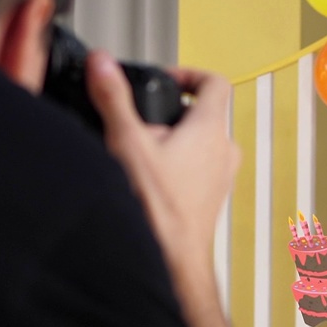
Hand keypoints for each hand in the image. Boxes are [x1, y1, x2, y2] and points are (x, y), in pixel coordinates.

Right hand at [86, 53, 239, 265]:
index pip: (213, 82)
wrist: (173, 262)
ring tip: (140, 155)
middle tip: (141, 124)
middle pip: (202, 115)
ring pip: (198, 145)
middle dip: (169, 114)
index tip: (164, 79)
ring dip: (171, 143)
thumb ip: (113, 98)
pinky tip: (146, 182)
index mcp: (211, 129)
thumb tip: (102, 64)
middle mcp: (224, 152)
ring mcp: (221, 178)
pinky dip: (174, 168)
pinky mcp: (211, 200)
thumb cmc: (159, 210)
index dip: (187, 73)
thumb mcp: (126, 143)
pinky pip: (196, 172)